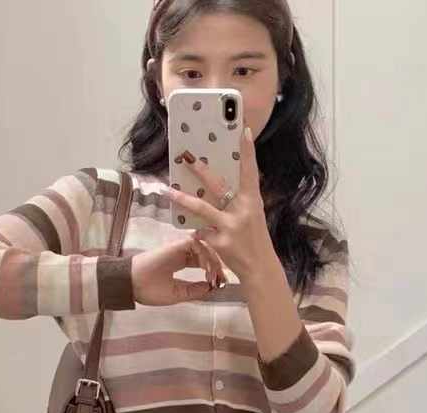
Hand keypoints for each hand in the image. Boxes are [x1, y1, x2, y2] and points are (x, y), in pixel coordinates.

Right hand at [130, 234, 225, 305]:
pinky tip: (205, 268)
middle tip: (221, 279)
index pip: (202, 262)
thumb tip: (210, 288)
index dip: (213, 271)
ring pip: (203, 247)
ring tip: (213, 275)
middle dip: (216, 265)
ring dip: (212, 260)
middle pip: (206, 253)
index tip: (219, 284)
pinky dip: (204, 255)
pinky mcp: (176, 245)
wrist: (132, 284)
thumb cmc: (149, 290)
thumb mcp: (177, 294)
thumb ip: (193, 290)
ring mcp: (179, 248)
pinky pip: (196, 244)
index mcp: (180, 263)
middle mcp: (182, 254)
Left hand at [168, 128, 275, 281]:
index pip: (250, 171)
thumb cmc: (255, 239)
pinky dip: (197, 233)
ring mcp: (230, 227)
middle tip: (187, 157)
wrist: (259, 269)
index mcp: (253, 201)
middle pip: (218, 185)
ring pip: (201, 208)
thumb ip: (241, 200)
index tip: (243, 130)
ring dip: (182, 198)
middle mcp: (242, 211)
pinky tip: (197, 235)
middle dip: (201, 170)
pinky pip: (201, 232)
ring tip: (167, 190)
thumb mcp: (254, 216)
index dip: (248, 151)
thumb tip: (223, 184)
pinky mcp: (219, 243)